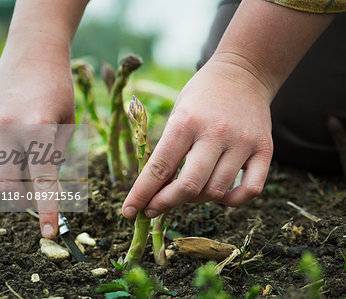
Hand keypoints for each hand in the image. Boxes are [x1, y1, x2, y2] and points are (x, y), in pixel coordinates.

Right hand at [0, 48, 74, 237]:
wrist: (32, 52)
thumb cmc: (58, 89)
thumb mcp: (66, 125)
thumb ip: (54, 158)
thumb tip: (42, 189)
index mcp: (38, 129)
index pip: (42, 182)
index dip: (47, 210)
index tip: (50, 233)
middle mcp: (6, 128)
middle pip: (8, 186)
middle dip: (22, 199)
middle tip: (35, 197)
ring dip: (11, 174)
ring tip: (26, 152)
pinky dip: (0, 154)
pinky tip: (12, 135)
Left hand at [122, 57, 273, 218]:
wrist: (243, 74)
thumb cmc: (200, 97)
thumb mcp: (176, 115)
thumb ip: (167, 151)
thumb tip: (154, 190)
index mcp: (186, 122)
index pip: (159, 167)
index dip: (141, 194)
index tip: (129, 211)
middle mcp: (215, 133)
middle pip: (188, 186)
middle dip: (164, 204)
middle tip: (152, 210)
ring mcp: (243, 143)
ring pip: (216, 192)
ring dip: (194, 201)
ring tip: (185, 193)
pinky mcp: (264, 150)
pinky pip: (250, 190)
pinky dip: (232, 201)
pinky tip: (219, 195)